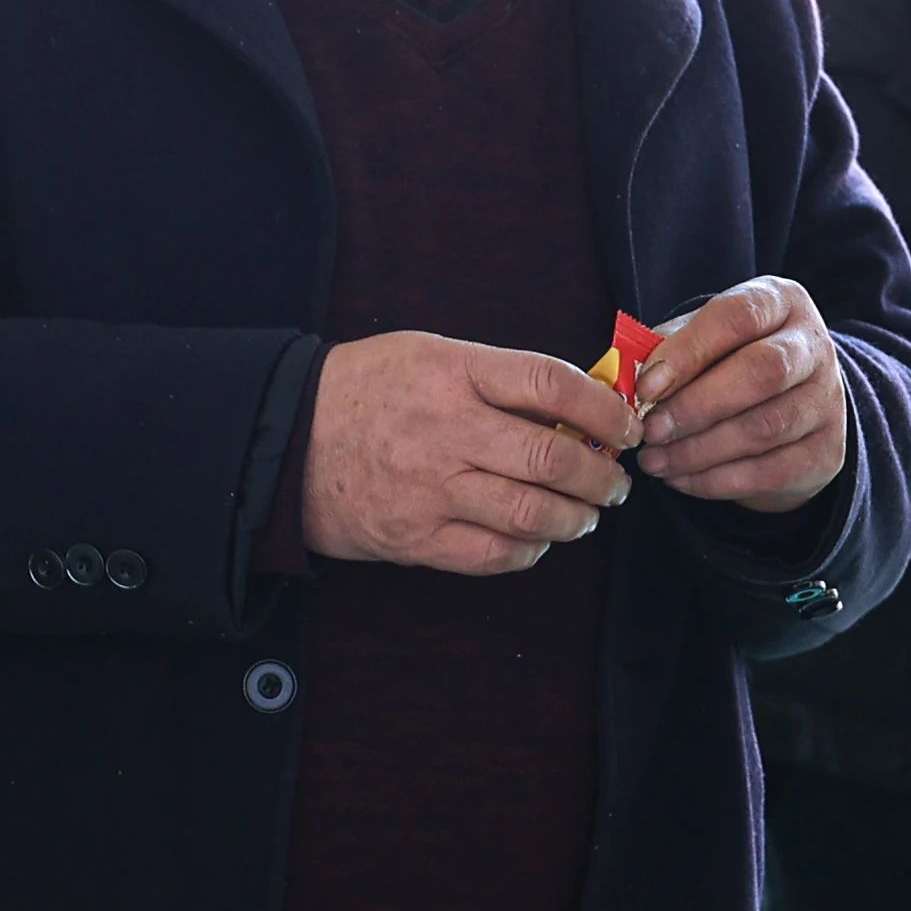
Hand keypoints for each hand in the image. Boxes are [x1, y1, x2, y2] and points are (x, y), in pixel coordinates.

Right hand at [302, 331, 634, 575]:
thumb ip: (499, 378)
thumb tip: (578, 406)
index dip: (605, 410)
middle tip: (616, 483)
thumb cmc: (365, 391)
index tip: (626, 426)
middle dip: (602, 476)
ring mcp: (431, 490)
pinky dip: (531, 550)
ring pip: (533, 514)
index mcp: (453, 374)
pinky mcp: (417, 538)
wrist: (284, 441)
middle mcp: (446, 431)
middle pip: (552, 457)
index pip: (552, 385)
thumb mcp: (430, 354)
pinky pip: (495, 555)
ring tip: (586, 514)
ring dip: (577, 519)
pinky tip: (539, 539)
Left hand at [633, 277, 848, 511]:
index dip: (689, 352)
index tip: (645, 386)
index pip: (737, 317)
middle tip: (650, 431)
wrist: (791, 406)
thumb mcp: (703, 340)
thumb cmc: (730, 362)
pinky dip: (718, 481)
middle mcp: (814, 346)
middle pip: (762, 372)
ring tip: (655, 461)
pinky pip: (771, 472)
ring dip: (700, 450)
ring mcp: (827, 401)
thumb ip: (668, 349)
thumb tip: (625, 376)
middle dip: (697, 406)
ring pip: (765, 428)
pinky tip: (682, 479)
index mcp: (780, 302)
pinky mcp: (827, 451)